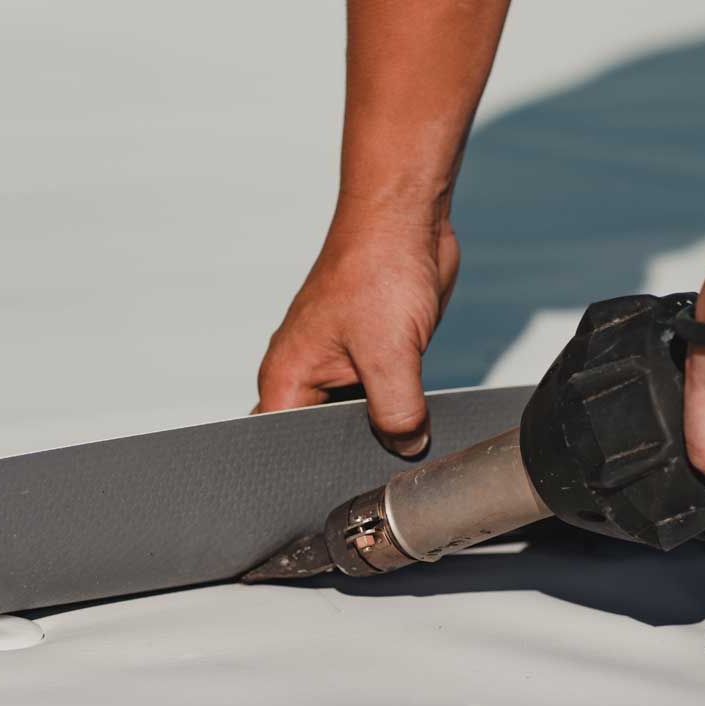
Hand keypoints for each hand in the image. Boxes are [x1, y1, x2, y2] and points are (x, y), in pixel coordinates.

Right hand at [256, 209, 459, 456]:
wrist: (407, 221)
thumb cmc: (376, 266)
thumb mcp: (390, 354)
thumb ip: (396, 413)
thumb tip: (408, 446)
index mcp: (287, 377)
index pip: (285, 447)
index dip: (315, 469)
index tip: (348, 483)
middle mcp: (307, 374)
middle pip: (325, 438)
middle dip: (357, 448)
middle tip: (388, 455)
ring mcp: (341, 367)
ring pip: (360, 420)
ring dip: (385, 425)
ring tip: (406, 427)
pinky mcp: (374, 358)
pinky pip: (384, 400)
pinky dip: (402, 407)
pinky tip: (420, 411)